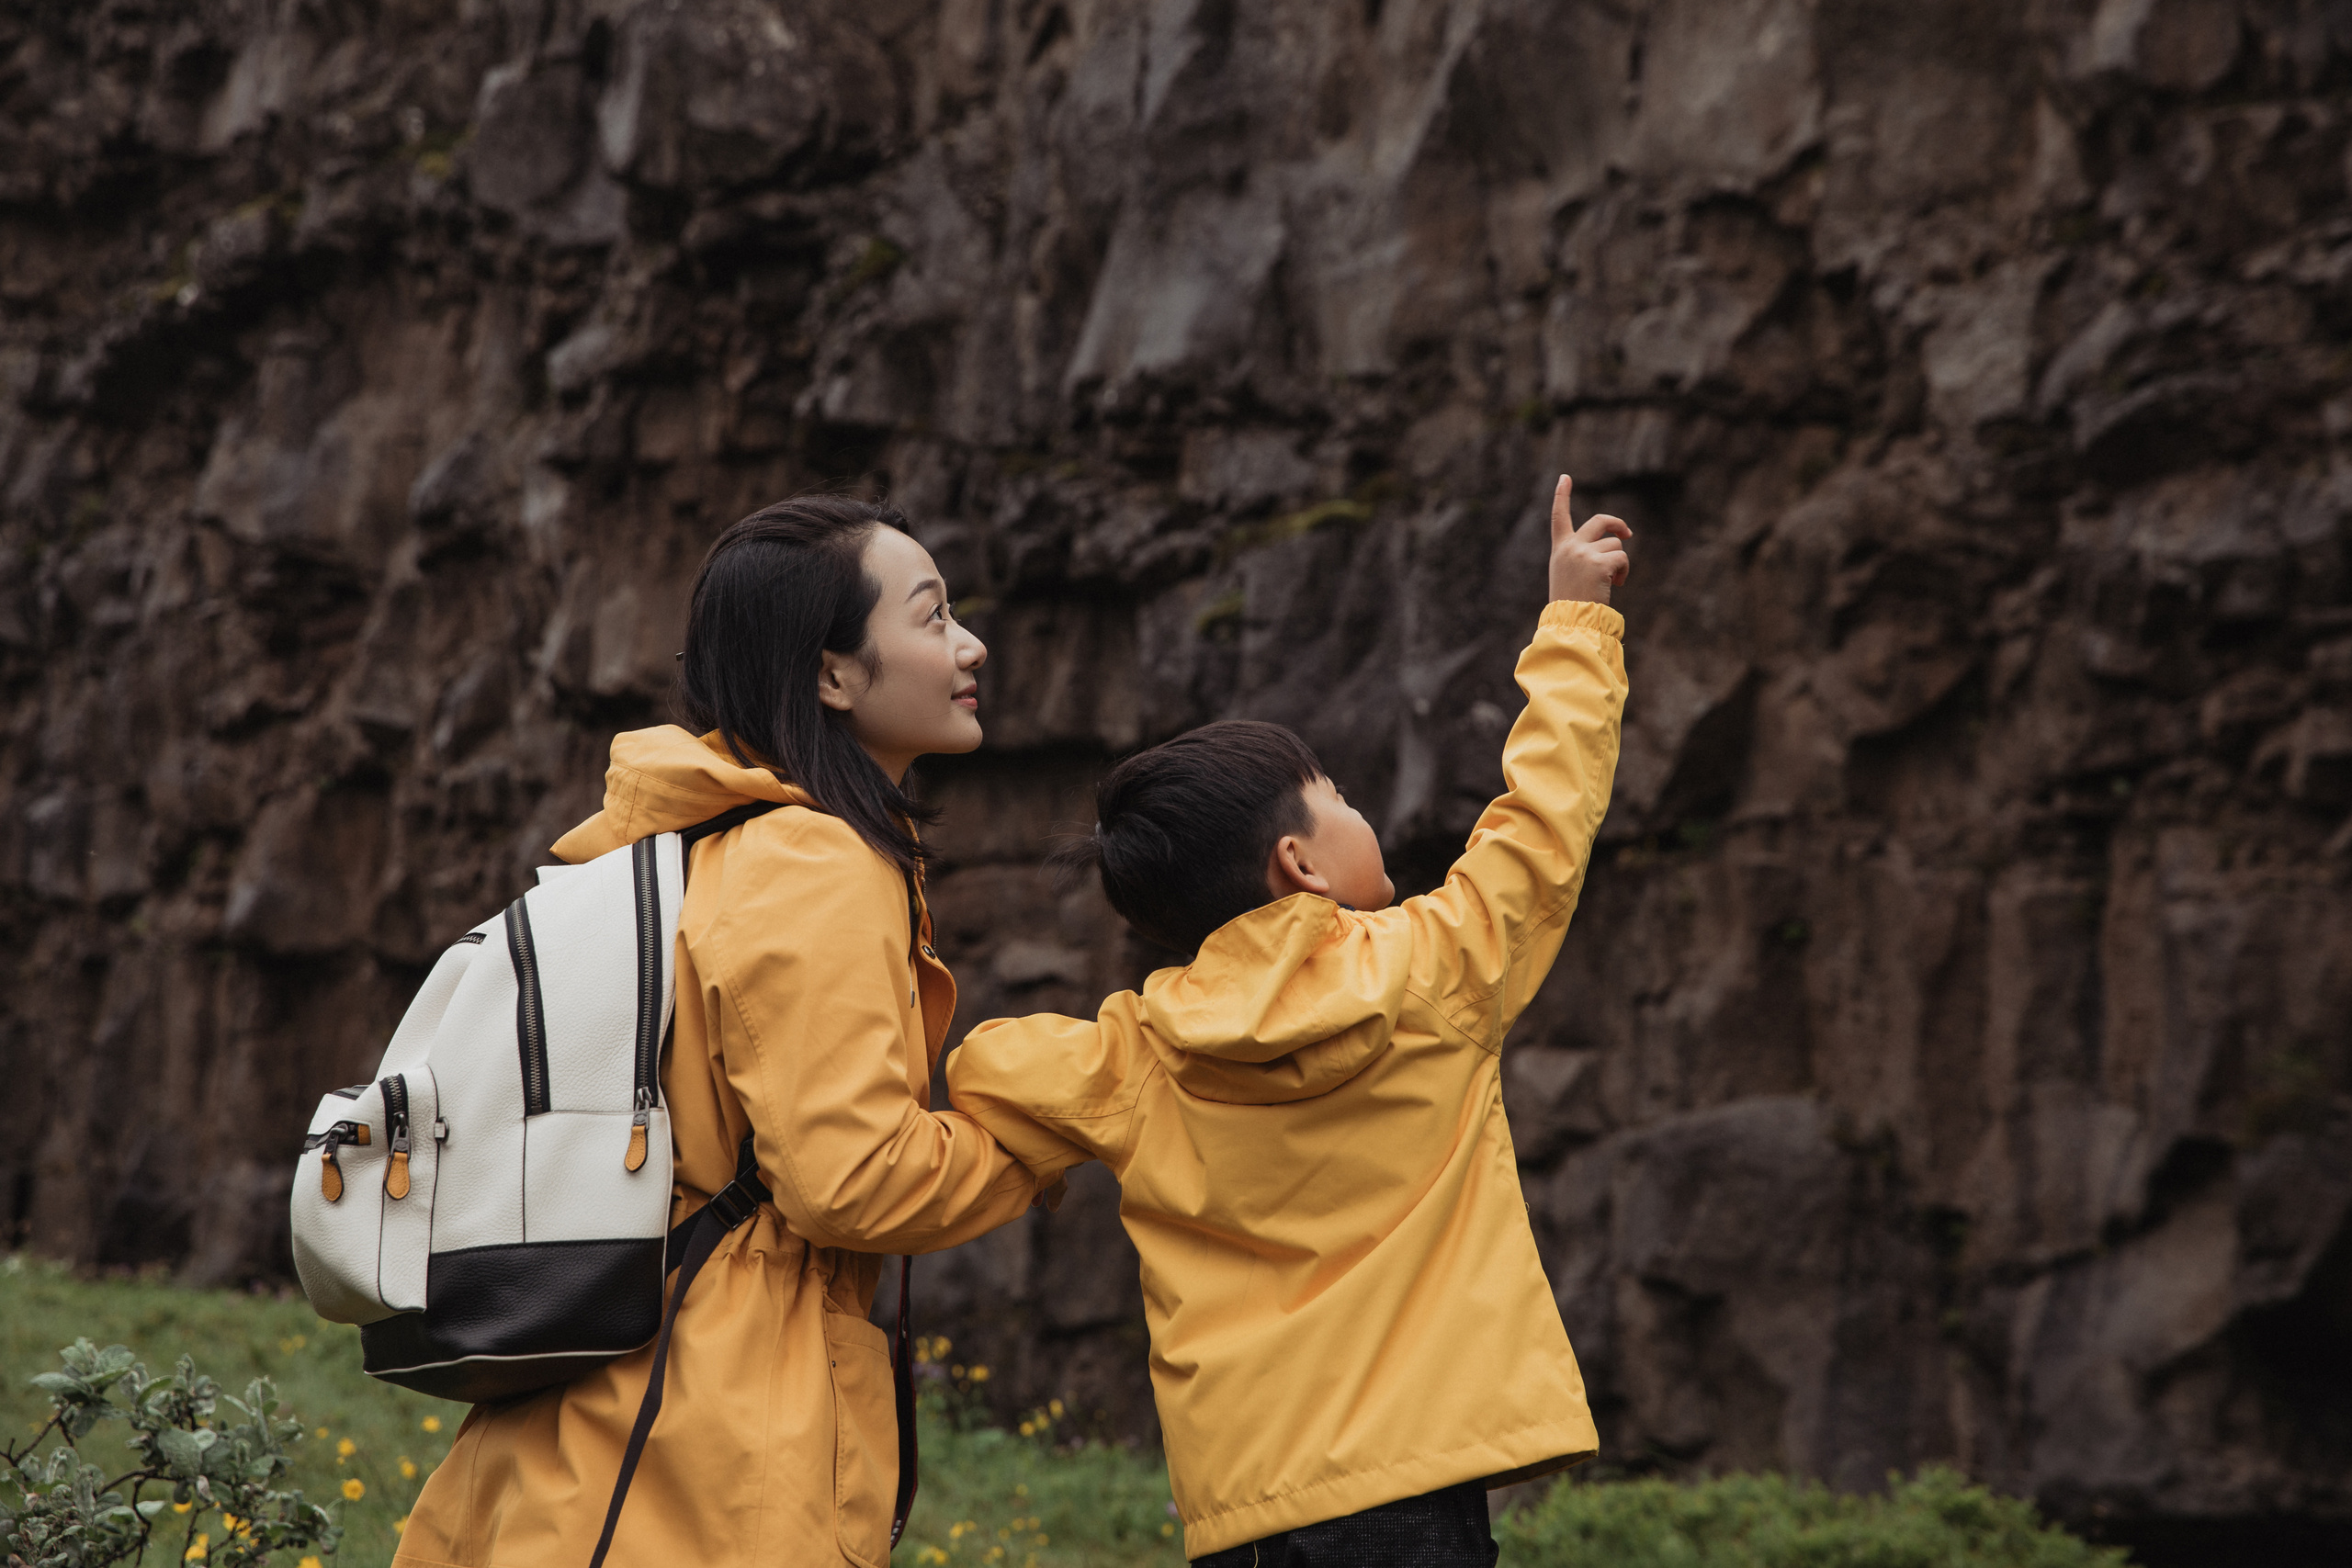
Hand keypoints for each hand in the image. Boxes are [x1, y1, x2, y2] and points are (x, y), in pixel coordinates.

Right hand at [1547, 475, 1630, 603]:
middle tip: (1627, 533)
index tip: (1564, 478)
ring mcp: (1584, 554)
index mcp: (1560, 549)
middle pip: (1600, 520)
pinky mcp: (1599, 563)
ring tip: (1612, 582)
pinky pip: (1622, 558)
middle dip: (1617, 523)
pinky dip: (1624, 571)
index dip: (1562, 495)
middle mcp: (1571, 547)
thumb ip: (1583, 555)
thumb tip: (1617, 541)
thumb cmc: (1570, 603)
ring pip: (1615, 544)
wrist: (1570, 621)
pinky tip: (1616, 585)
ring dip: (1619, 561)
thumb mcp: (1569, 574)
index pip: (1558, 517)